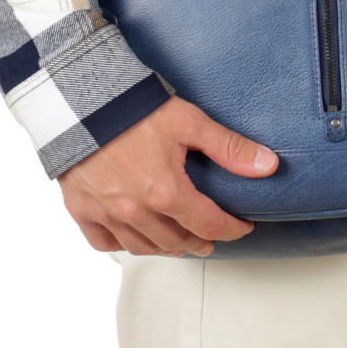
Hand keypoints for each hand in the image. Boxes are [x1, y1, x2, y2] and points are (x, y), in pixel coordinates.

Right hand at [57, 96, 277, 256]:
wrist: (79, 99)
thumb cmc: (133, 108)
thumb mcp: (189, 121)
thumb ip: (229, 148)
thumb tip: (268, 165)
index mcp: (167, 193)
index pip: (209, 225)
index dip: (232, 229)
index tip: (242, 226)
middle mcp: (136, 211)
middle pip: (178, 243)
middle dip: (200, 241)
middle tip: (211, 236)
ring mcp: (106, 213)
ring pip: (143, 248)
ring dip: (166, 248)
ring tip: (179, 240)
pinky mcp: (80, 209)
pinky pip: (103, 243)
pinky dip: (121, 245)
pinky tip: (133, 238)